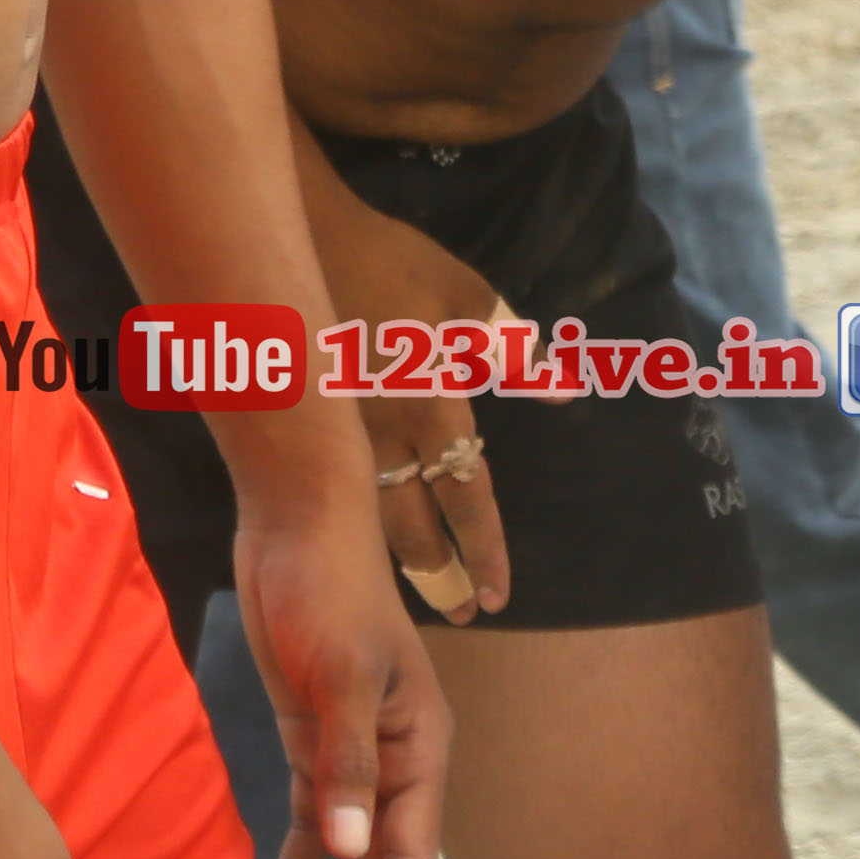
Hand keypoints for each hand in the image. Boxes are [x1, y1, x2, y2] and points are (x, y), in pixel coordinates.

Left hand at [234, 501, 452, 858]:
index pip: (405, 858)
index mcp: (423, 748)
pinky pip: (306, 826)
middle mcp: (397, 762)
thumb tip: (348, 851)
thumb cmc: (329, 590)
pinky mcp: (312, 742)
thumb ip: (346, 763)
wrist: (298, 522)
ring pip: (345, 857)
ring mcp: (354, 755)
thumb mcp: (342, 676)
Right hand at [318, 203, 518, 618]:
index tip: (498, 597)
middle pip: (412, 527)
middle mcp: (383, 436)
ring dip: (400, 563)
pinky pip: (339, 494)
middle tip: (463, 614)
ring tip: (424, 596)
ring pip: (370, 520)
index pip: (466, 496)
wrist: (297, 244)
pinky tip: (365, 547)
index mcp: (431, 405)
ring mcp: (337, 436)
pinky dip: (359, 529)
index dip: (483, 549)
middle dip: (440, 576)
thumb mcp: (466, 295)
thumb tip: (562, 392)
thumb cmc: (390, 264)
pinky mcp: (306, 427)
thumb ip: (513, 349)